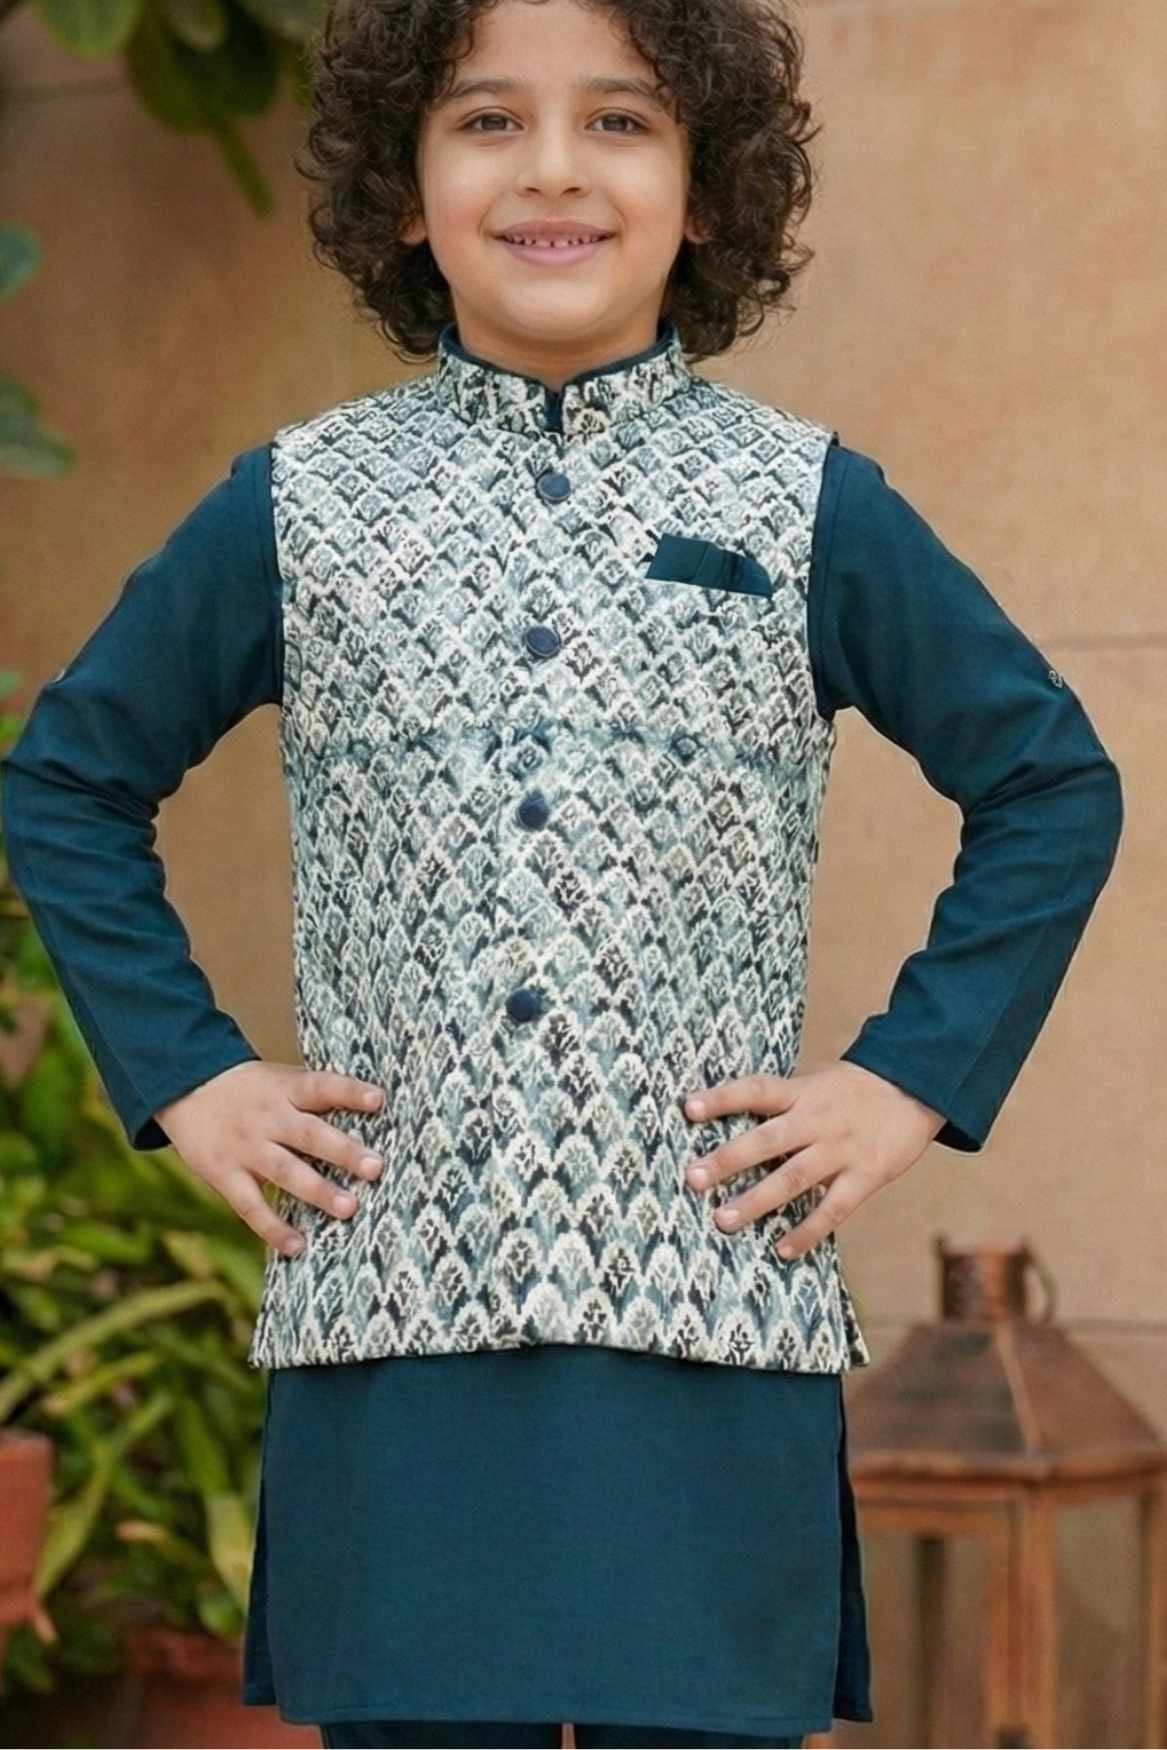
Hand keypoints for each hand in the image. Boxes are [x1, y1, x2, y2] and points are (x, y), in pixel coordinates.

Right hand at [155, 1061, 386, 1257]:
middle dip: (344, 1151)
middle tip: (377, 1168)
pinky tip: (297, 1247)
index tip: (379, 1100)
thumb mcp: (279, 1080)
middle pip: (309, 1134)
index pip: (322, 1087)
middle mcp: (268, 1118)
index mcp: (285, 1089)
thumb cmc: (249, 1089)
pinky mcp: (225, 1175)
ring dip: (318, 1191)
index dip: (350, 1092)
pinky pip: (251, 1206)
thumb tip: (374, 1112)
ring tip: (349, 1209)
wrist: (183, 1086)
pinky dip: (273, 1228)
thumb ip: (315, 1098)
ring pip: (285, 1171)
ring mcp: (246, 1148)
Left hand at [680, 1060, 945, 1259]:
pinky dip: (808, 1231)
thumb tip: (730, 1114)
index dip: (722, 1098)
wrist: (918, 1086)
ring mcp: (841, 1150)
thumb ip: (782, 1101)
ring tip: (723, 1220)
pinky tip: (782, 1250)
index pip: (756, 1090)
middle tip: (693, 1179)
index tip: (687, 1107)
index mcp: (802, 1092)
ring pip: (794, 1178)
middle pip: (767, 1140)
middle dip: (728, 1160)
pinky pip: (833, 1208)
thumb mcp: (816, 1082)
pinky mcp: (866, 1176)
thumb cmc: (854, 1089)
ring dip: (757, 1201)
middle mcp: (817, 1120)